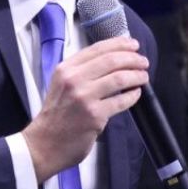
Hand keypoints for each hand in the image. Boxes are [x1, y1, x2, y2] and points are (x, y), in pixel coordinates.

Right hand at [23, 36, 147, 180]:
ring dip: (137, 75)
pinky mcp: (95, 115)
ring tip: (143, 76)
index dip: (120, 44)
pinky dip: (133, 95)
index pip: (98, 48)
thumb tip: (112, 58)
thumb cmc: (55, 115)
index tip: (133, 45)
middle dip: (133, 59)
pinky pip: (121, 100)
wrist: (44, 144)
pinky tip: (136, 93)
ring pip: (120, 78)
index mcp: (66, 69)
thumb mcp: (61, 84)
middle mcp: (74, 80)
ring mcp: (84, 97)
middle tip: (143, 62)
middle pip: (112, 60)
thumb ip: (81, 70)